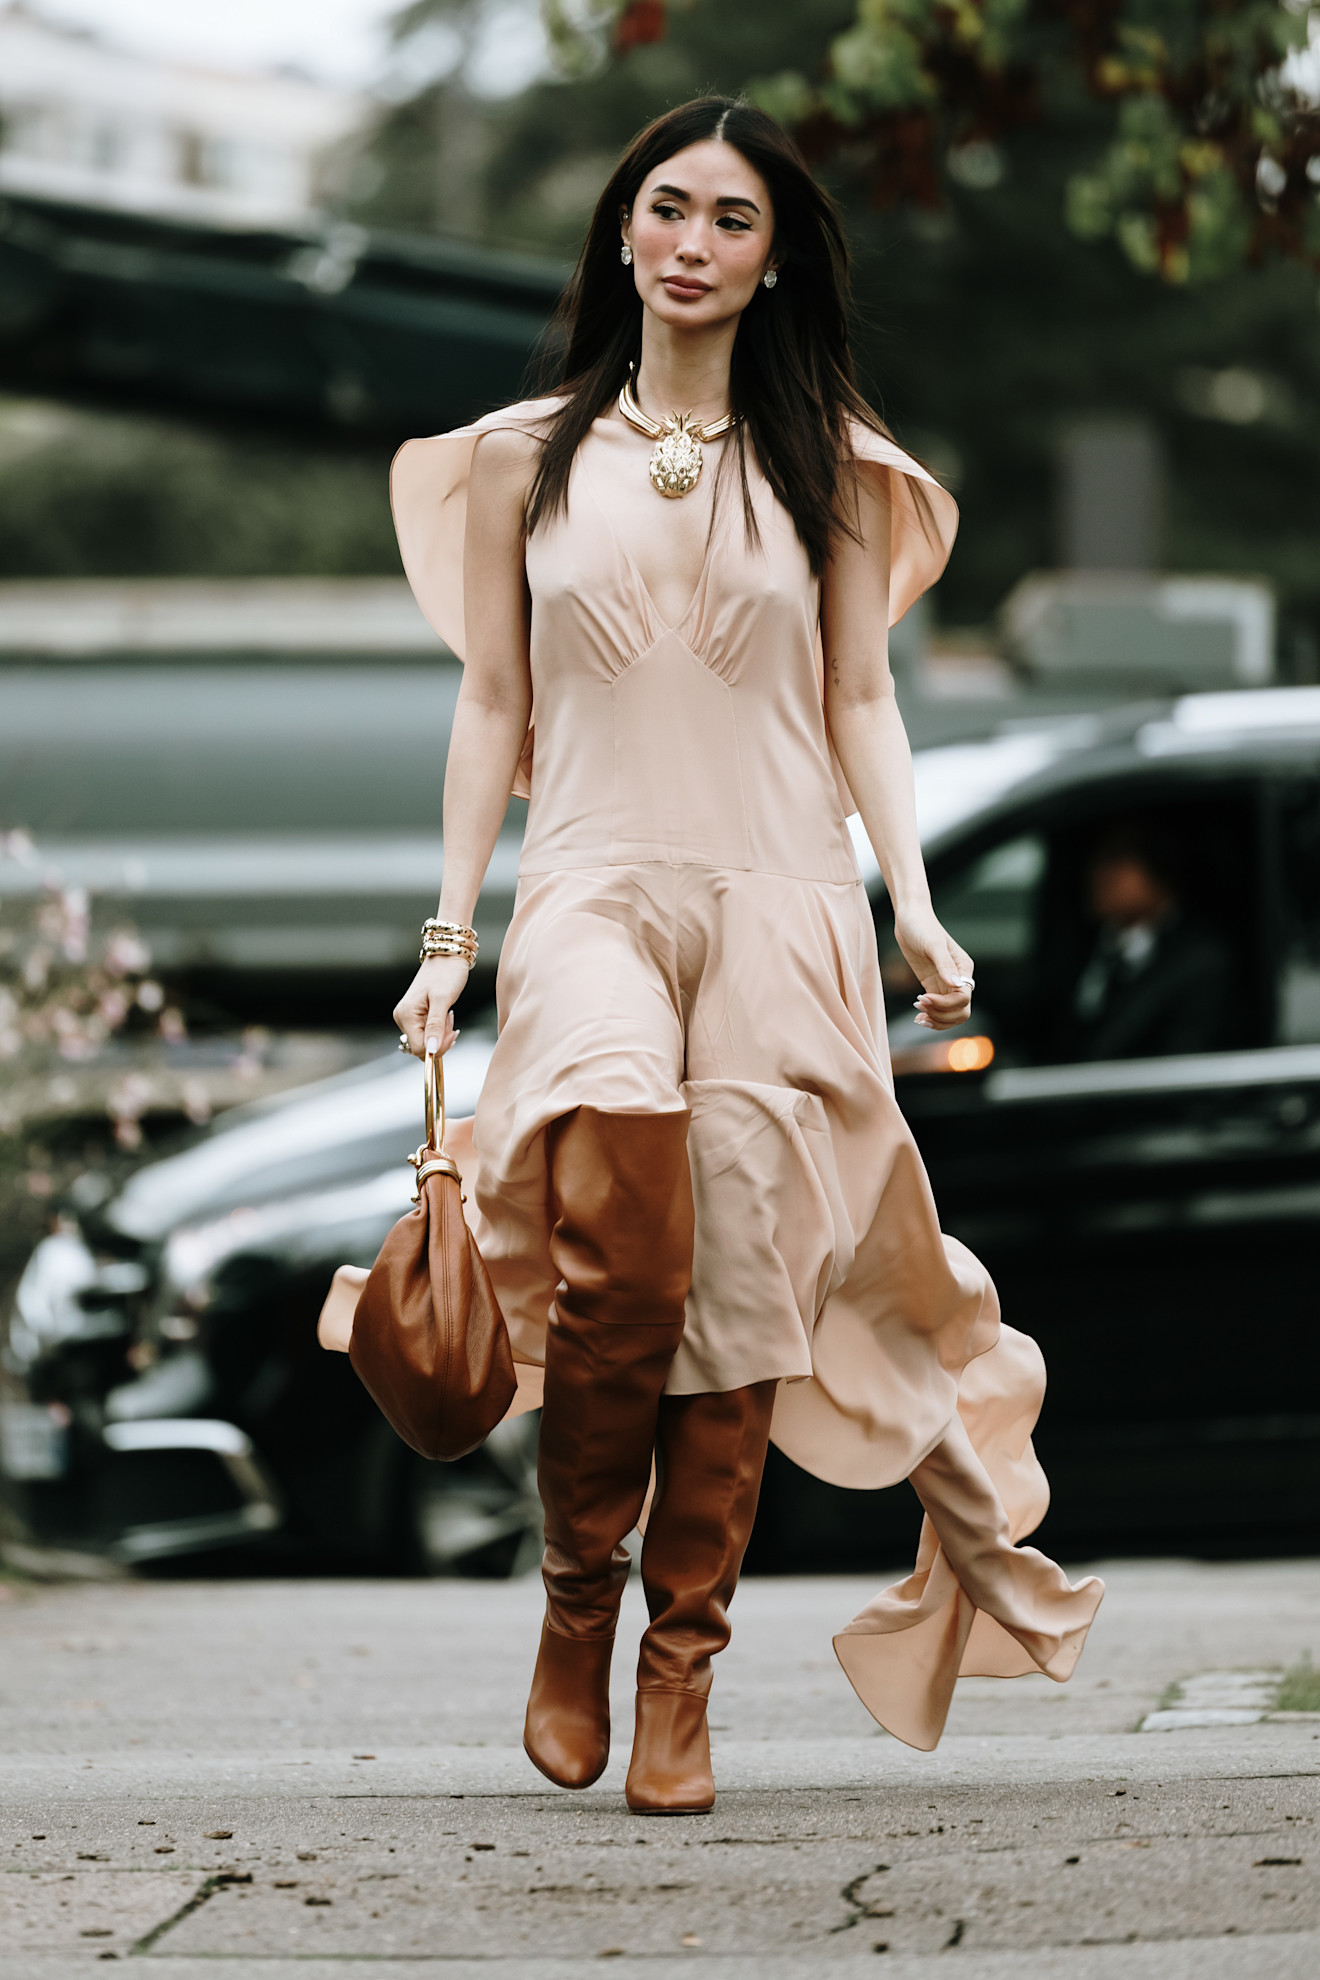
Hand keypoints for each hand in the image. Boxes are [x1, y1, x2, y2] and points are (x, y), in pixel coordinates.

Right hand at [392, 955, 469, 1056]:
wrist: (448, 957)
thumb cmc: (446, 973)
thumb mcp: (443, 1000)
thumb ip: (436, 1026)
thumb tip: (431, 1050)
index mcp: (405, 1015)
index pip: (419, 1048)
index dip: (437, 1047)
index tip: (452, 1033)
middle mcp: (403, 1017)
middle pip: (422, 1046)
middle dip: (440, 1040)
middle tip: (451, 1021)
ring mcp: (408, 1017)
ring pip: (426, 1040)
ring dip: (441, 1034)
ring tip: (448, 1014)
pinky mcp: (416, 1015)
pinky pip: (428, 1032)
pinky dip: (440, 1029)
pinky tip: (446, 1015)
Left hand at [893, 906, 974, 1031]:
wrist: (909, 917)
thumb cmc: (922, 926)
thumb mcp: (932, 945)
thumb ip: (944, 964)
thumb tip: (956, 984)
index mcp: (964, 968)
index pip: (963, 998)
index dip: (945, 1005)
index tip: (923, 998)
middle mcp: (958, 978)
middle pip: (961, 1011)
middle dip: (942, 1016)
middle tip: (921, 1009)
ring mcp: (945, 983)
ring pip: (951, 1013)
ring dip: (937, 1020)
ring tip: (918, 1017)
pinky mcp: (932, 984)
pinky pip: (938, 1008)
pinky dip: (930, 1015)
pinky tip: (917, 1015)